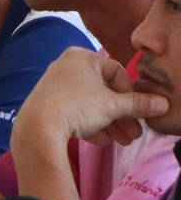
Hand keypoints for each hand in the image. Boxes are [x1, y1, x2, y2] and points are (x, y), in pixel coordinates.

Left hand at [11, 48, 165, 153]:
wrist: (37, 128)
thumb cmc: (78, 106)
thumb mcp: (113, 105)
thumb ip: (139, 104)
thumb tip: (162, 104)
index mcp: (81, 57)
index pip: (116, 72)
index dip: (130, 93)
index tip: (139, 111)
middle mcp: (66, 67)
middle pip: (103, 92)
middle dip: (122, 115)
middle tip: (134, 133)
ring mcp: (54, 86)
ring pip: (90, 105)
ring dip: (109, 123)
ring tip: (123, 141)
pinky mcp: (46, 105)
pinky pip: (74, 113)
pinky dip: (89, 125)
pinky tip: (102, 141)